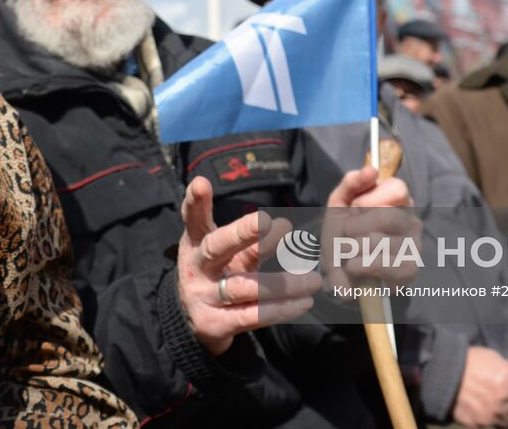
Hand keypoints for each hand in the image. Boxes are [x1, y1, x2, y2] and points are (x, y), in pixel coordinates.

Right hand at [176, 176, 320, 355]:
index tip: (201, 183)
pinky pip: (251, 316)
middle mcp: (196, 268)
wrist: (194, 321)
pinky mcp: (215, 324)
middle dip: (241, 233)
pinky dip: (280, 309)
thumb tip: (285, 222)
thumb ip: (250, 237)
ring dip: (281, 284)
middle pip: (216, 248)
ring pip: (243, 287)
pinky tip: (303, 302)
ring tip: (313, 280)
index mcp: (196, 244)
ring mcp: (203, 297)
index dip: (195, 202)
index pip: (194, 219)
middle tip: (267, 219)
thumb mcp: (227, 251)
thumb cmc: (218, 272)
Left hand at [323, 167, 420, 290]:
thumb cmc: (343, 230)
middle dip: (356, 226)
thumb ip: (352, 182)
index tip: (355, 208)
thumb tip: (371, 171)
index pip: (397, 188)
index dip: (370, 199)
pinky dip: (361, 266)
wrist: (338, 267)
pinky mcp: (409, 270)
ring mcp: (414, 246)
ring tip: (347, 251)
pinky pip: (386, 267)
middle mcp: (412, 220)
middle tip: (347, 232)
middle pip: (387, 216)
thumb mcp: (340, 202)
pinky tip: (354, 266)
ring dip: (353, 247)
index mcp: (399, 199)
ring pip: (381, 242)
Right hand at [451, 346, 507, 426]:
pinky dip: (491, 418)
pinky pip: (494, 424)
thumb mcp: (494, 358)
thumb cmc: (468, 361)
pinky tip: (482, 408)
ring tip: (493, 403)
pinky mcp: (481, 423)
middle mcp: (504, 397)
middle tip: (505, 396)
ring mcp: (492, 412)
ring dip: (505, 413)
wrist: (443, 373)